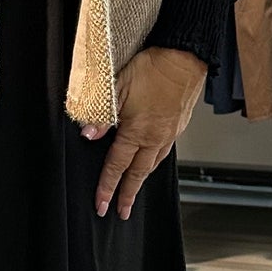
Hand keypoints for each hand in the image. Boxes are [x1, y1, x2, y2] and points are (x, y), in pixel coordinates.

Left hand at [85, 46, 206, 219]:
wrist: (184, 57)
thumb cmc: (153, 69)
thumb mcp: (118, 89)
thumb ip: (102, 116)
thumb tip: (88, 134)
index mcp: (138, 132)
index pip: (117, 167)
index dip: (107, 188)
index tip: (102, 205)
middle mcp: (155, 138)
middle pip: (138, 174)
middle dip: (128, 195)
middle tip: (122, 213)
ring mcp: (169, 133)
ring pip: (153, 164)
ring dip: (142, 180)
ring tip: (135, 190)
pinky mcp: (179, 125)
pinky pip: (164, 151)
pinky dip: (155, 162)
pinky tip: (151, 160)